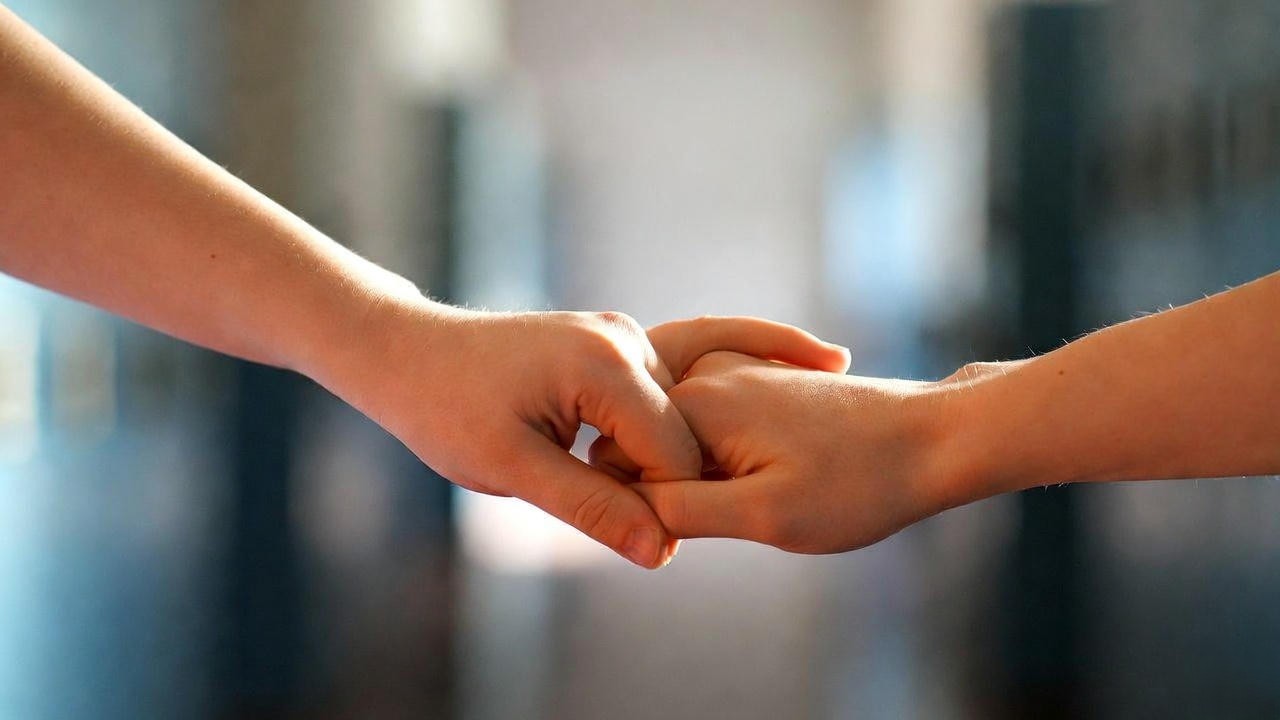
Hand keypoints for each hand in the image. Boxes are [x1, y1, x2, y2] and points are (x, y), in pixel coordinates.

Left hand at [322, 299, 849, 567]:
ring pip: (676, 418)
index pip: (678, 454)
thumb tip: (662, 552)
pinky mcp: (614, 344)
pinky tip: (627, 464)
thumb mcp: (513, 470)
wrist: (408, 352)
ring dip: (662, 460)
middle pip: (686, 434)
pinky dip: (652, 436)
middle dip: (670, 485)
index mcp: (608, 364)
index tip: (651, 547)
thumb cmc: (446, 408)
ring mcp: (623, 336)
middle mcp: (627, 339)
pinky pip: (656, 399)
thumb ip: (591, 507)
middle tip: (642, 527)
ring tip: (636, 490)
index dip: (669, 509)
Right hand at [591, 351, 965, 553]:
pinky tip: (776, 477)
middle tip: (740, 516)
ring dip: (705, 477)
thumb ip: (679, 509)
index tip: (694, 535)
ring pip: (681, 440)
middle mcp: (706, 376)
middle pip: (646, 447)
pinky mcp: (759, 382)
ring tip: (767, 496)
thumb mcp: (763, 515)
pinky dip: (727, 459)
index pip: (615, 459)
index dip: (642, 505)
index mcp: (695, 403)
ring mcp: (734, 373)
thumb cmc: (856, 483)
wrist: (935, 438)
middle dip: (673, 488)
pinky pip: (712, 427)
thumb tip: (622, 508)